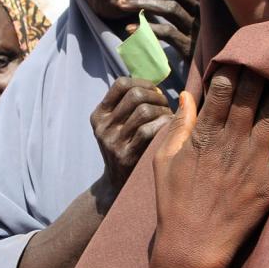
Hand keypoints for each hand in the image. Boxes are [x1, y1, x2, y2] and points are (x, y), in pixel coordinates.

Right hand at [91, 77, 172, 191]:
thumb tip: (156, 88)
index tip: (155, 92)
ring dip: (163, 111)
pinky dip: (163, 125)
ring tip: (168, 119)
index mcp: (99, 115)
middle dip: (156, 97)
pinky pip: (148, 131)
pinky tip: (169, 130)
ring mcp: (112, 142)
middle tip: (165, 107)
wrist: (117, 184)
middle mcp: (102, 127)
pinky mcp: (126, 156)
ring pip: (144, 111)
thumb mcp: (117, 125)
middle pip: (135, 95)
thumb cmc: (126, 146)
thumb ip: (129, 106)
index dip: (143, 82)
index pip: (121, 84)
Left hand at [120, 0, 199, 60]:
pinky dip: (146, 29)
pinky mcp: (189, 46)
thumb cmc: (204, 38)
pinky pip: (165, 34)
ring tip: (120, 3)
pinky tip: (129, 28)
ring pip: (168, 9)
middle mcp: (202, 10)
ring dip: (142, 4)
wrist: (222, 67)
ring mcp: (196, 28)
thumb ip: (181, 2)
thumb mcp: (197, 16)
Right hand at [151, 67, 268, 267]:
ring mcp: (255, 160)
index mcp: (205, 134)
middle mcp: (232, 141)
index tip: (241, 54)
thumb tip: (186, 95)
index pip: (222, 88)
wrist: (193, 247)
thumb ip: (178, 126)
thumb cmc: (173, 203)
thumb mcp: (164, 160)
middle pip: (252, 94)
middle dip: (262, 70)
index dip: (233, 66)